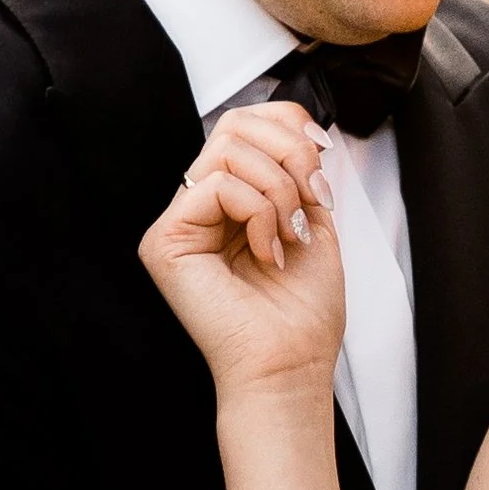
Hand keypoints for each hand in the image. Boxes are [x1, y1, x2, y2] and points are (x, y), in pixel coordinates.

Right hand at [139, 102, 344, 398]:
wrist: (290, 366)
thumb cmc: (302, 314)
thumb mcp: (314, 221)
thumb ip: (300, 173)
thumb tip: (303, 130)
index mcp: (232, 200)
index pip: (246, 125)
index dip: (287, 123)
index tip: (324, 154)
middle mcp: (200, 207)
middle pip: (235, 125)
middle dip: (290, 153)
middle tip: (313, 198)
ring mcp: (179, 222)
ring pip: (227, 149)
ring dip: (279, 189)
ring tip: (292, 235)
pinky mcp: (164, 240)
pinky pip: (214, 185)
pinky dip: (257, 212)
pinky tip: (268, 252)